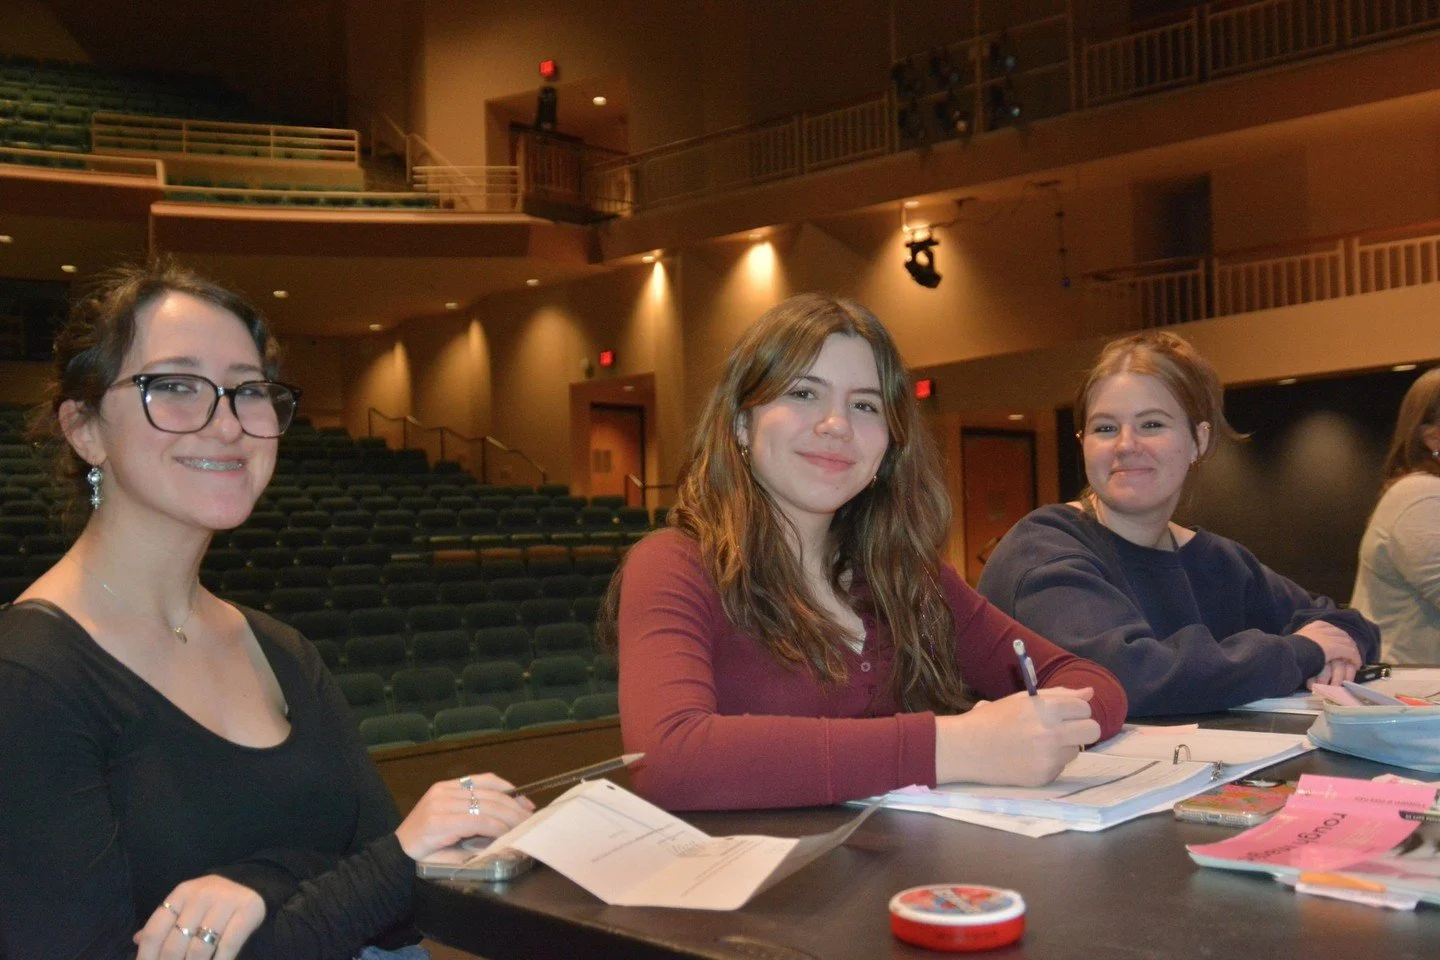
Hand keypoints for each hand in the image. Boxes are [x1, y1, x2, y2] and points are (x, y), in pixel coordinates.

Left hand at [134, 875, 263, 959]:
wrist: (252, 880)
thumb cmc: (211, 899)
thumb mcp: (185, 904)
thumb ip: (164, 923)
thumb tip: (137, 940)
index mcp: (180, 895)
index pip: (155, 931)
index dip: (146, 957)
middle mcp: (200, 897)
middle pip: (175, 944)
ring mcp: (225, 904)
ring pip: (200, 949)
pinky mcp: (247, 912)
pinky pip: (228, 947)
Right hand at [394, 772, 535, 860]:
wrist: (395, 858)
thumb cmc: (425, 844)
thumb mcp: (451, 823)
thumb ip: (472, 816)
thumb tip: (507, 819)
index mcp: (447, 786)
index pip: (485, 780)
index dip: (509, 790)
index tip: (526, 803)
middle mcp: (444, 791)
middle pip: (490, 794)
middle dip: (514, 807)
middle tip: (530, 818)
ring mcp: (441, 804)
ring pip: (487, 806)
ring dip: (509, 818)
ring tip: (523, 828)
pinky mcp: (440, 821)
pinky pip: (478, 821)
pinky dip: (496, 828)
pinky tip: (505, 834)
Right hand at [935, 687, 1100, 786]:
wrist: (966, 748)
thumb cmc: (992, 718)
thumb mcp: (1023, 700)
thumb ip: (1059, 695)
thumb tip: (1090, 692)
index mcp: (1047, 708)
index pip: (1084, 707)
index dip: (1074, 709)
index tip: (1061, 712)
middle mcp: (1052, 733)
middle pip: (1092, 730)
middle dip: (1081, 728)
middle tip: (1063, 729)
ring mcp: (1049, 757)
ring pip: (1076, 750)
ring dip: (1063, 746)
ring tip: (1037, 744)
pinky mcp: (1044, 776)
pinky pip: (1061, 767)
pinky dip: (1049, 762)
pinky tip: (1028, 757)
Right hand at [1295, 621, 1361, 687]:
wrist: (1291, 652)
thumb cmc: (1292, 649)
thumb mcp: (1298, 640)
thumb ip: (1306, 640)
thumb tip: (1306, 645)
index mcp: (1316, 625)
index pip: (1333, 629)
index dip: (1339, 637)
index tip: (1341, 644)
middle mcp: (1325, 629)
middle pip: (1343, 635)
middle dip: (1349, 644)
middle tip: (1351, 654)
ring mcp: (1332, 637)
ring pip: (1349, 644)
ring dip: (1353, 653)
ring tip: (1355, 662)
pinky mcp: (1337, 647)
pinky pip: (1351, 653)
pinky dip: (1355, 659)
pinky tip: (1356, 666)